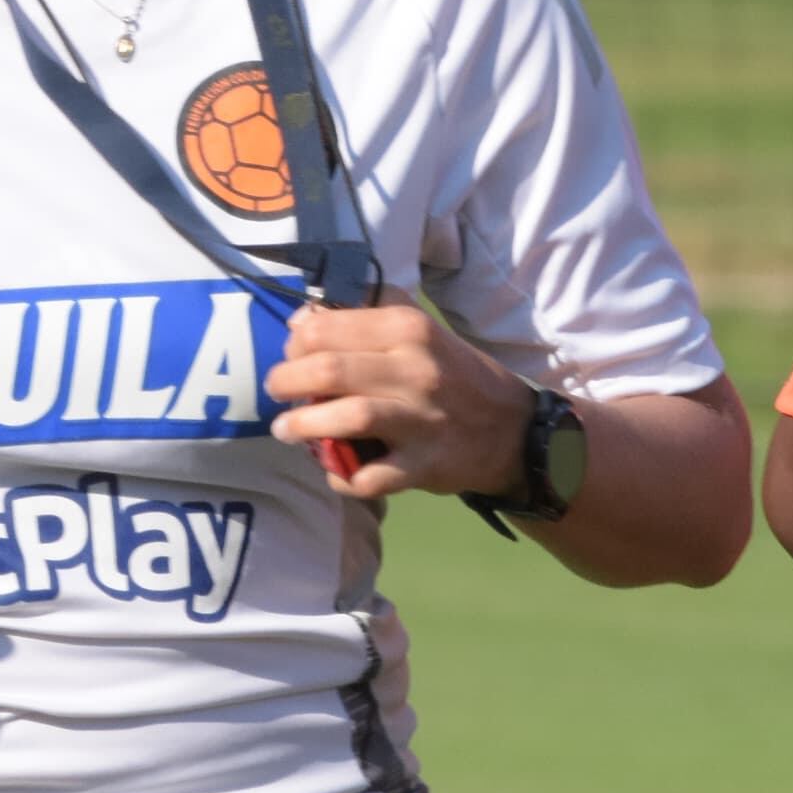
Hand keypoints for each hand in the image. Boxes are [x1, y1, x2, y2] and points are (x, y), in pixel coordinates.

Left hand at [265, 303, 537, 499]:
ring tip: (286, 430)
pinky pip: (368, 476)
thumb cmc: (455, 375)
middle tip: (278, 391)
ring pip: (346, 418)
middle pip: (327, 369)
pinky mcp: (424, 464)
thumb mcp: (423, 330)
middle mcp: (416, 370)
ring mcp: (421, 420)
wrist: (514, 430)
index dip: (295, 342)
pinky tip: (334, 469)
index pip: (326, 327)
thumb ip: (369, 315)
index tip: (293, 353)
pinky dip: (340, 476)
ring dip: (302, 426)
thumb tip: (303, 319)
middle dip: (286, 381)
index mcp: (411, 329)